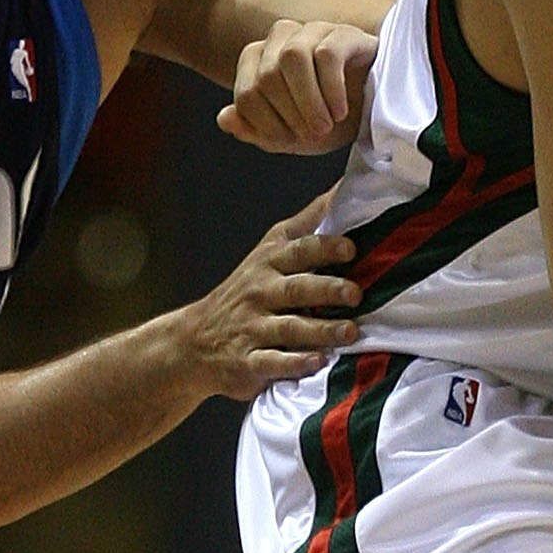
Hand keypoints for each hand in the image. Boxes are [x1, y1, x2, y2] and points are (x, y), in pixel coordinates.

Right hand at [171, 194, 360, 398]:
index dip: (324, 248)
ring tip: (351, 332)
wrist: (196, 339)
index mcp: (269, 264)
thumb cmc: (248, 290)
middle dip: (327, 289)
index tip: (350, 248)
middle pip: (296, 288)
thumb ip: (306, 224)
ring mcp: (253, 328)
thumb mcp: (269, 250)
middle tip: (356, 293)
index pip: (298, 251)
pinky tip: (316, 363)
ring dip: (320, 330)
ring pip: (289, 328)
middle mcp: (261, 293)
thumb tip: (343, 188)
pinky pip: (271, 363)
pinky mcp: (247, 362)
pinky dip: (293, 364)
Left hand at [217, 19, 378, 151]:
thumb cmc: (325, 120)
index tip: (291, 141)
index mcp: (258, 58)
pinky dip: (331, 90)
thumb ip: (253, 129)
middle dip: (290, 115)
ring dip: (308, 101)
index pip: (246, 94)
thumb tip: (225, 118)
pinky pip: (327, 55)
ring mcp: (312, 31)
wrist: (373, 113)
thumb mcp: (287, 136)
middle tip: (313, 136)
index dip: (267, 125)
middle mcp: (280, 38)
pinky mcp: (343, 34)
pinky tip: (340, 111)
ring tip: (325, 126)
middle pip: (268, 76)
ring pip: (292, 57)